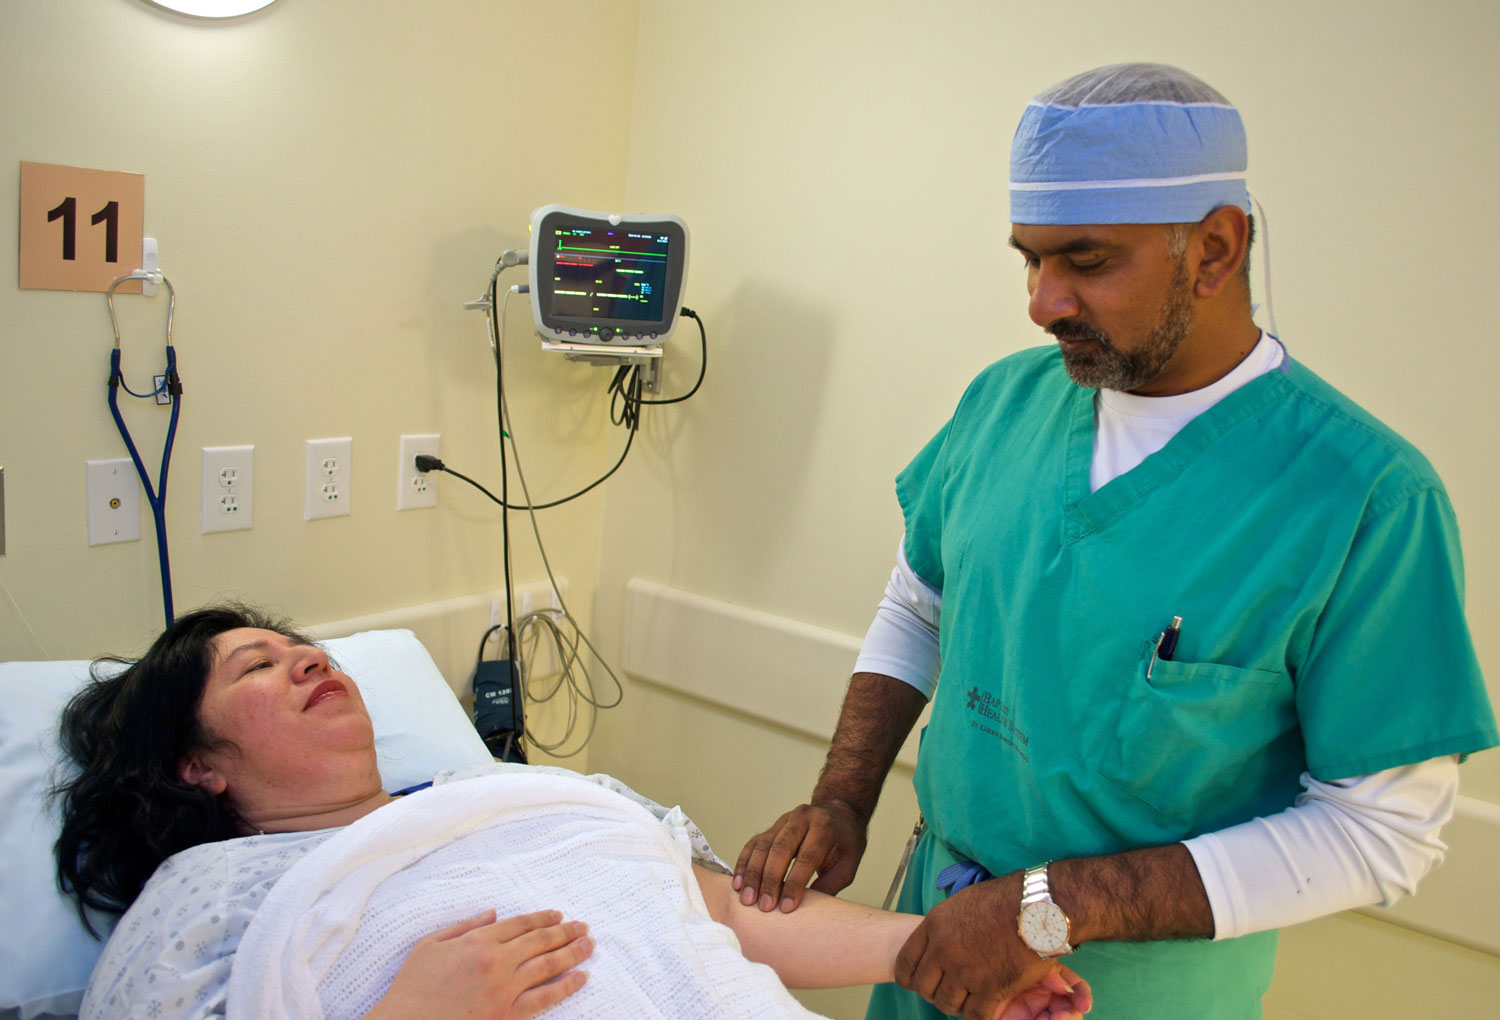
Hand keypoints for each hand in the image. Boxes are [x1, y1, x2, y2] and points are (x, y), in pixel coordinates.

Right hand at [367, 909, 592, 1019]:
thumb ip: (464, 926)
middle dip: (566, 932)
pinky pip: (544, 998)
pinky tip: (581, 977)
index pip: (520, 924)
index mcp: (478, 941)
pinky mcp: (507, 1015)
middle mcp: (496, 961)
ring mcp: (504, 988)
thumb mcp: (430, 945)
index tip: (559, 916)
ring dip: (572, 952)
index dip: (542, 918)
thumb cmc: (412, 988)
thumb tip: (493, 914)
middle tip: (583, 926)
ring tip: (589, 944)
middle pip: (540, 941)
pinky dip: (566, 986)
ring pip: (548, 965)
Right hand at [733, 801, 867, 911]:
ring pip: (762, 846)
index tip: (786, 908)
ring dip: (753, 874)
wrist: (838, 814)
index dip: (795, 883)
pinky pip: (753, 845)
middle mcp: (801, 818)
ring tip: (747, 899)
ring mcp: (783, 820)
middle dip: (770, 880)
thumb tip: (805, 911)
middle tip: (764, 907)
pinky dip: (744, 865)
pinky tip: (738, 884)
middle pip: (780, 849)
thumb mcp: (848, 865)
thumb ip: (829, 885)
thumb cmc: (845, 844)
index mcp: (824, 826)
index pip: (806, 856)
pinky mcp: (770, 828)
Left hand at [896, 877, 1089, 1019]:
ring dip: (957, 1004)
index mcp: (934, 926)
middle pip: (924, 988)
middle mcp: (944, 950)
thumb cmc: (1005, 898)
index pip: (905, 962)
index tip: (918, 981)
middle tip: (949, 990)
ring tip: (969, 997)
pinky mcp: (991, 989)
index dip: (910, 977)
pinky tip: (986, 1007)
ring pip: (946, 1004)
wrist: (1037, 906)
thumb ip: (945, 926)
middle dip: (934, 992)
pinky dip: (978, 1015)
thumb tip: (938, 940)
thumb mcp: (962, 902)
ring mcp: (966, 972)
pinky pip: (974, 1016)